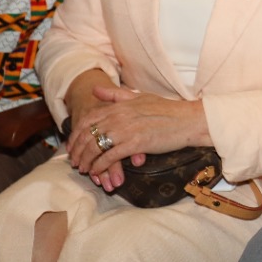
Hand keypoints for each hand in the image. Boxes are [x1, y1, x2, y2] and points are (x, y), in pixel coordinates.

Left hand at [66, 81, 206, 192]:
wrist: (188, 120)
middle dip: (77, 150)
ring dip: (86, 160)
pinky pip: (110, 157)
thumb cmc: (167, 109)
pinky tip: (97, 171)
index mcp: (119, 105)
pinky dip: (100, 166)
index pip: (88, 119)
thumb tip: (95, 90)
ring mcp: (127, 130)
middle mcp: (119, 117)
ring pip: (95, 147)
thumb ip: (116, 95)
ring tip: (83, 169)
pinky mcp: (135, 144)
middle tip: (74, 161)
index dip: (76, 134)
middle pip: (87, 134)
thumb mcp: (139, 97)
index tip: (73, 146)